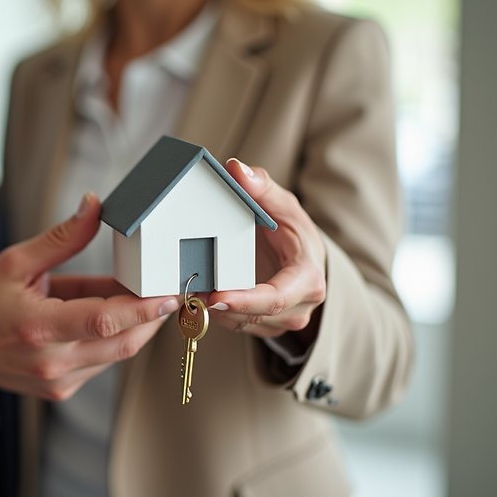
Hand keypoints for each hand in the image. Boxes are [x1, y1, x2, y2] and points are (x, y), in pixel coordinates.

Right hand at [0, 193, 180, 400]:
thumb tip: (94, 207)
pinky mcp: (61, 388)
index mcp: (37, 327)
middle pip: (122, 343)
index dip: (143, 308)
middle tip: (168, 291)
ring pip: (116, 354)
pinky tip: (110, 317)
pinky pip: (101, 363)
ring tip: (137, 297)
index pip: (104, 321)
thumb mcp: (15, 262)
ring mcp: (58, 380)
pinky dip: (114, 339)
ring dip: (135, 327)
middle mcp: (51, 361)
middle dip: (152, 318)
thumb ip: (62, 238)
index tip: (169, 293)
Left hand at [198, 159, 326, 340]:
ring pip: (240, 323)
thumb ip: (261, 186)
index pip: (275, 298)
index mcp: (308, 279)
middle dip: (220, 307)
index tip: (215, 297)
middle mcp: (299, 306)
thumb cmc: (292, 231)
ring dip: (213, 312)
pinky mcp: (263, 326)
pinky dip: (215, 314)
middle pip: (254, 314)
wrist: (301, 256)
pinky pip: (235, 325)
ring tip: (188, 291)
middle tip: (188, 292)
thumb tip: (237, 169)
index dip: (244, 300)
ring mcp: (281, 321)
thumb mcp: (282, 203)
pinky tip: (198, 296)